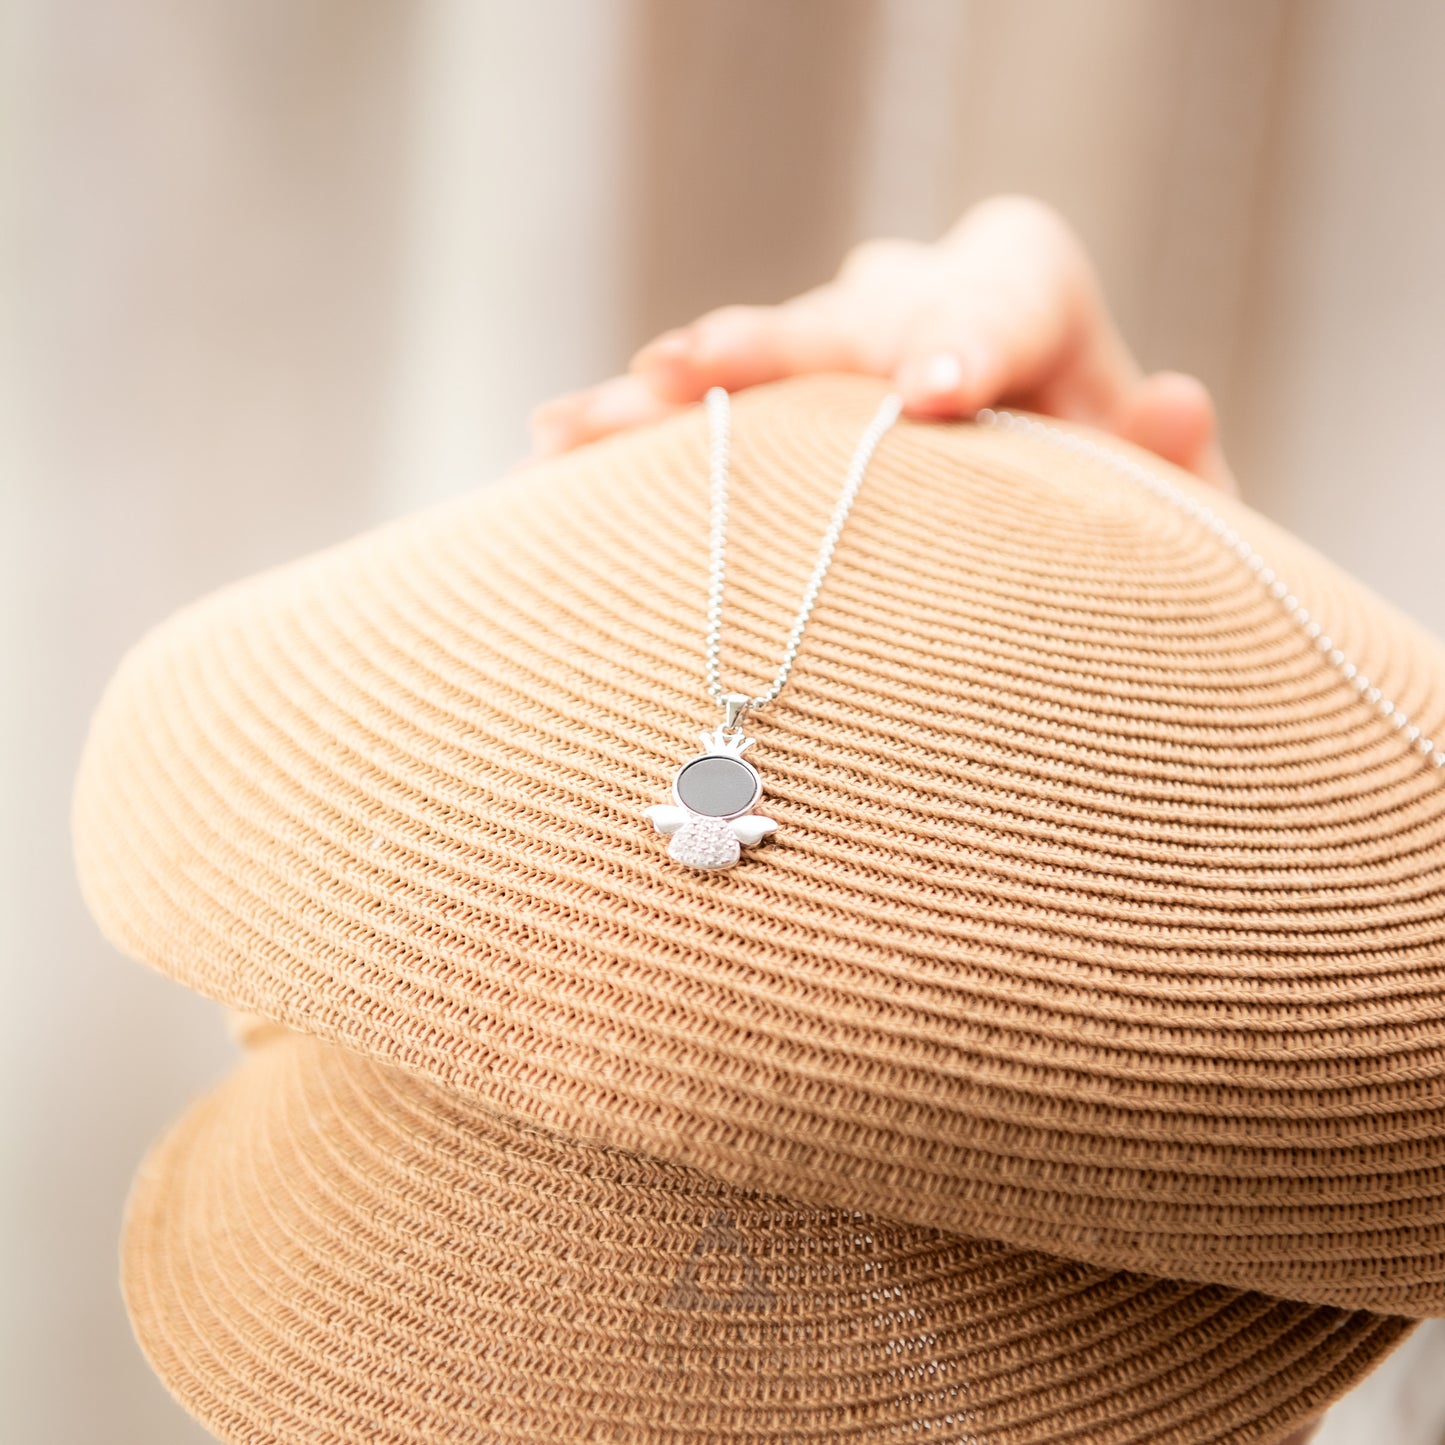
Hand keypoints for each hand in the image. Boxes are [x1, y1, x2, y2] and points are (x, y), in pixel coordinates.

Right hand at [529, 194, 1235, 493]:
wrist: (1038, 550)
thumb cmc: (1119, 542)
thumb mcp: (1180, 526)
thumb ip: (1184, 473)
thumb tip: (1177, 399)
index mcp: (1032, 311)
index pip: (1007, 287)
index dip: (966, 330)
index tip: (932, 399)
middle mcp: (921, 309)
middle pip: (853, 308)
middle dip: (778, 346)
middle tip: (701, 372)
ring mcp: (836, 360)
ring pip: (755, 356)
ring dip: (672, 389)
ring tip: (586, 419)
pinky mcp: (775, 414)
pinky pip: (704, 412)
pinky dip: (636, 432)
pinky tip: (554, 442)